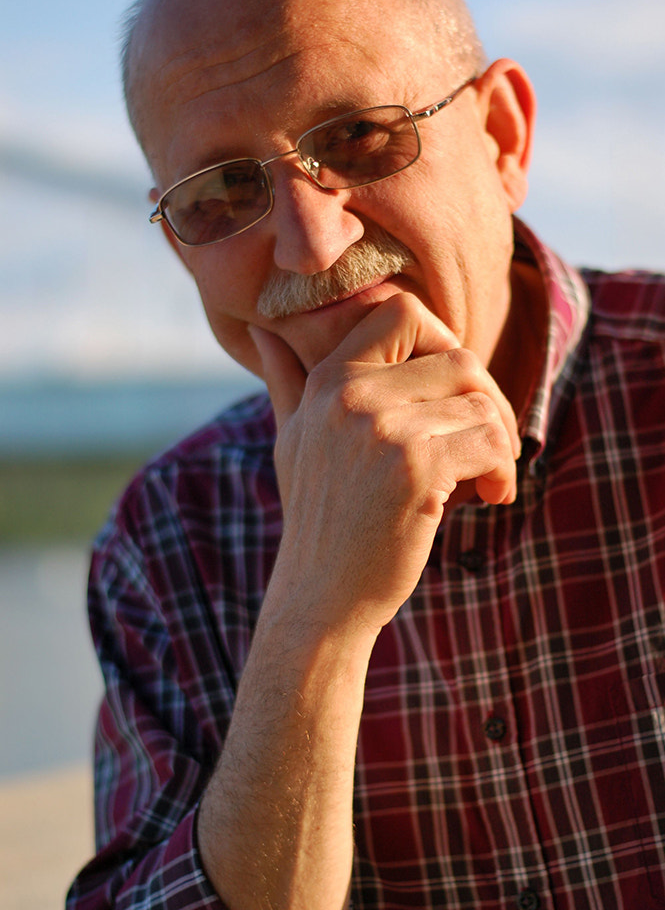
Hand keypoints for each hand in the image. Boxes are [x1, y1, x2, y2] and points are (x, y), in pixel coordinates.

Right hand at [250, 293, 519, 634]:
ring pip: (481, 404)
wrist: (320, 597)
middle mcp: (350, 396)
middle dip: (490, 399)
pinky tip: (492, 497)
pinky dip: (504, 469)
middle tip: (490, 441)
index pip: (403, 312)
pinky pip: (490, 442)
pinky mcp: (416, 469)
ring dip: (501, 442)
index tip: (453, 391)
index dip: (444, 341)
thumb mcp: (294, 440)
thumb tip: (261, 330)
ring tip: (489, 478)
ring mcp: (382, 430)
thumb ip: (285, 379)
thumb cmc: (317, 519)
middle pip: (459, 359)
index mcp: (328, 381)